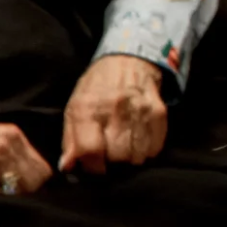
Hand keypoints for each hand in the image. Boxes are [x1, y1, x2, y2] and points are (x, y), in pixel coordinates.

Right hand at [0, 120, 51, 195]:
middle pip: (34, 180)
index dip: (36, 182)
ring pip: (16, 189)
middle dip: (24, 191)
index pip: (43, 168)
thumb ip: (14, 151)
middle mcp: (8, 145)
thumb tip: (32, 173)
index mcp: (15, 135)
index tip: (26, 188)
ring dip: (5, 193)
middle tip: (8, 192)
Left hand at [60, 56, 168, 173]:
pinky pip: (154, 147)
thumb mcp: (74, 108)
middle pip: (117, 156)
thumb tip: (67, 166)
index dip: (91, 166)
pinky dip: (146, 150)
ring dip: (130, 157)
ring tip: (124, 146)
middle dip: (112, 162)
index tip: (92, 166)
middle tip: (109, 154)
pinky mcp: (159, 112)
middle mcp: (115, 108)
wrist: (128, 60)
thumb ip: (70, 139)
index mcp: (88, 108)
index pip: (90, 150)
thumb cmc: (97, 88)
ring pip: (137, 155)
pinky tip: (138, 140)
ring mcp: (140, 110)